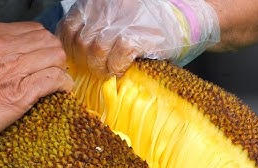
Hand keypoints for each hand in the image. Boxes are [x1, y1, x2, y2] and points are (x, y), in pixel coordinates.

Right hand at [0, 22, 73, 146]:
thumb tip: (19, 50)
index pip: (36, 30)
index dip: (43, 46)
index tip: (42, 60)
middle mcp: (2, 47)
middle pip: (49, 41)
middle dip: (54, 57)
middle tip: (50, 72)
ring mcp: (12, 69)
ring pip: (56, 57)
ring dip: (60, 70)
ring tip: (53, 83)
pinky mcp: (20, 93)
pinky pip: (54, 79)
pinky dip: (62, 85)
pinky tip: (59, 91)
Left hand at [58, 0, 219, 76]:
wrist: (189, 16)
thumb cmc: (152, 20)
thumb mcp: (118, 15)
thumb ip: (97, 26)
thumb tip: (77, 52)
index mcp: (98, 2)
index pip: (68, 27)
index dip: (70, 47)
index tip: (78, 58)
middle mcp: (106, 9)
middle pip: (80, 42)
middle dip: (85, 60)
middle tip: (96, 68)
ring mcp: (122, 23)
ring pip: (95, 51)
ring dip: (100, 67)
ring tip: (109, 70)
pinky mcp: (137, 37)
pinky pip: (116, 59)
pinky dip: (116, 68)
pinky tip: (123, 68)